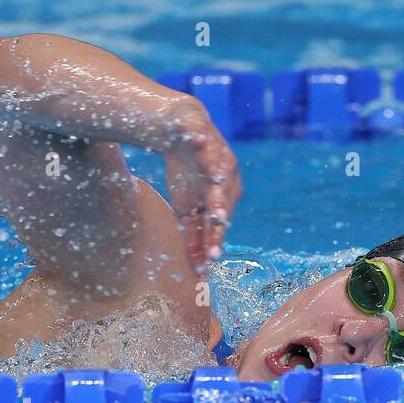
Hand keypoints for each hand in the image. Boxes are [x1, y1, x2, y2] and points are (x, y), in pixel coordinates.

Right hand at [163, 99, 242, 277]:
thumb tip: (198, 270)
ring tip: (216, 192)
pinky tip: (199, 142)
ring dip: (216, 181)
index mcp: (222, 198)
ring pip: (217, 170)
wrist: (179, 132)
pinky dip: (200, 140)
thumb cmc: (187, 175)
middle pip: (221, 200)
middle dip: (218, 215)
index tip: (207, 264)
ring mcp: (214, 154)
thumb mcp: (187, 210)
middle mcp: (223, 177)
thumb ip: (194, 237)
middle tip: (217, 236)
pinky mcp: (200, 132)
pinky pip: (201, 137)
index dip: (211, 241)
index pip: (216, 224)